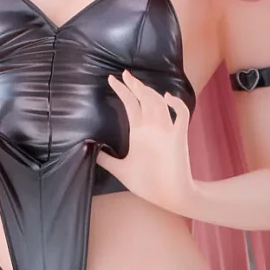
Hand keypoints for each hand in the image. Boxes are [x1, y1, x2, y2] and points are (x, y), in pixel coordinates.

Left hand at [98, 72, 195, 215]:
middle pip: (144, 99)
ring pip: (159, 103)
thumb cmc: (148, 183)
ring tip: (137, 84)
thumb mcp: (121, 169)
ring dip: (149, 92)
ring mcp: (165, 131)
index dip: (122, 91)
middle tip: (124, 73)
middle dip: (135, 85)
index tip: (112, 79)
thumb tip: (89, 151)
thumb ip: (107, 159)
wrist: (169, 196)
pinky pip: (180, 116)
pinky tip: (167, 97)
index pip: (131, 105)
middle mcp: (152, 128)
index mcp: (139, 133)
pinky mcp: (178, 138)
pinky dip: (176, 105)